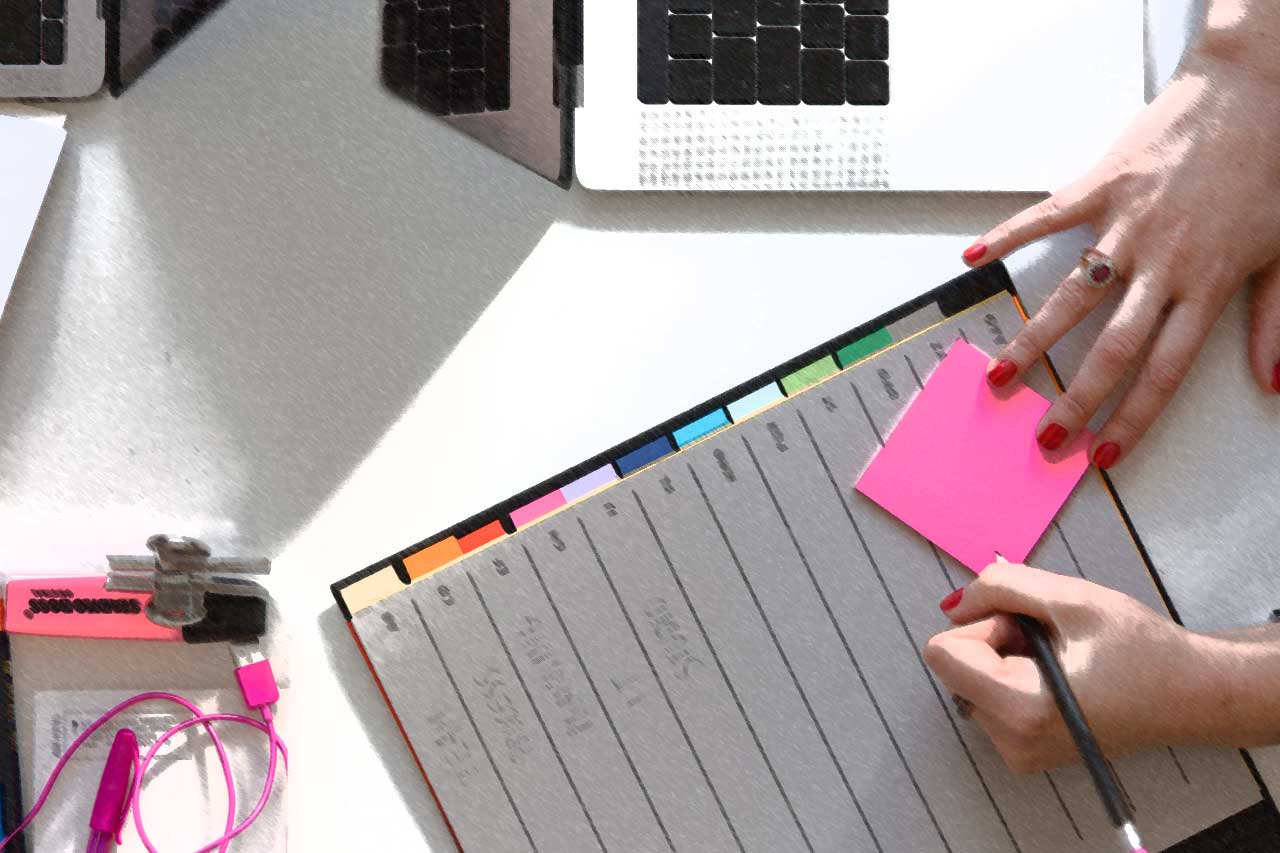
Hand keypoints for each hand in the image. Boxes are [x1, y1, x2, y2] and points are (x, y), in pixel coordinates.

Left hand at [923, 563, 1205, 772]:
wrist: (1192, 695)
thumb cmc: (1141, 647)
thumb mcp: (1071, 598)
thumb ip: (1000, 587)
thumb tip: (953, 603)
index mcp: (1020, 709)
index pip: (943, 653)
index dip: (982, 625)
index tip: (1027, 626)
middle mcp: (1011, 742)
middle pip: (955, 666)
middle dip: (995, 640)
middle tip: (1052, 641)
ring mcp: (1017, 752)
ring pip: (970, 679)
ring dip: (1006, 657)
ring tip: (1062, 659)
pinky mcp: (1024, 751)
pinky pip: (989, 697)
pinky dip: (1014, 676)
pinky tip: (1060, 676)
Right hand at [962, 34, 1279, 468]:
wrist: (1255, 92)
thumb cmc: (1270, 170)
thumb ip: (1273, 323)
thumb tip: (1272, 382)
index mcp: (1207, 285)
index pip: (1164, 371)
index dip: (1132, 419)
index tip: (1102, 454)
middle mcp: (1162, 263)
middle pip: (1111, 348)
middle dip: (1074, 401)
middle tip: (1043, 436)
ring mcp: (1127, 224)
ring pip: (1072, 297)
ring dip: (1032, 342)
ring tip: (999, 375)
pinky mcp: (1103, 185)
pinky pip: (1046, 218)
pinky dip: (1007, 236)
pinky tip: (974, 259)